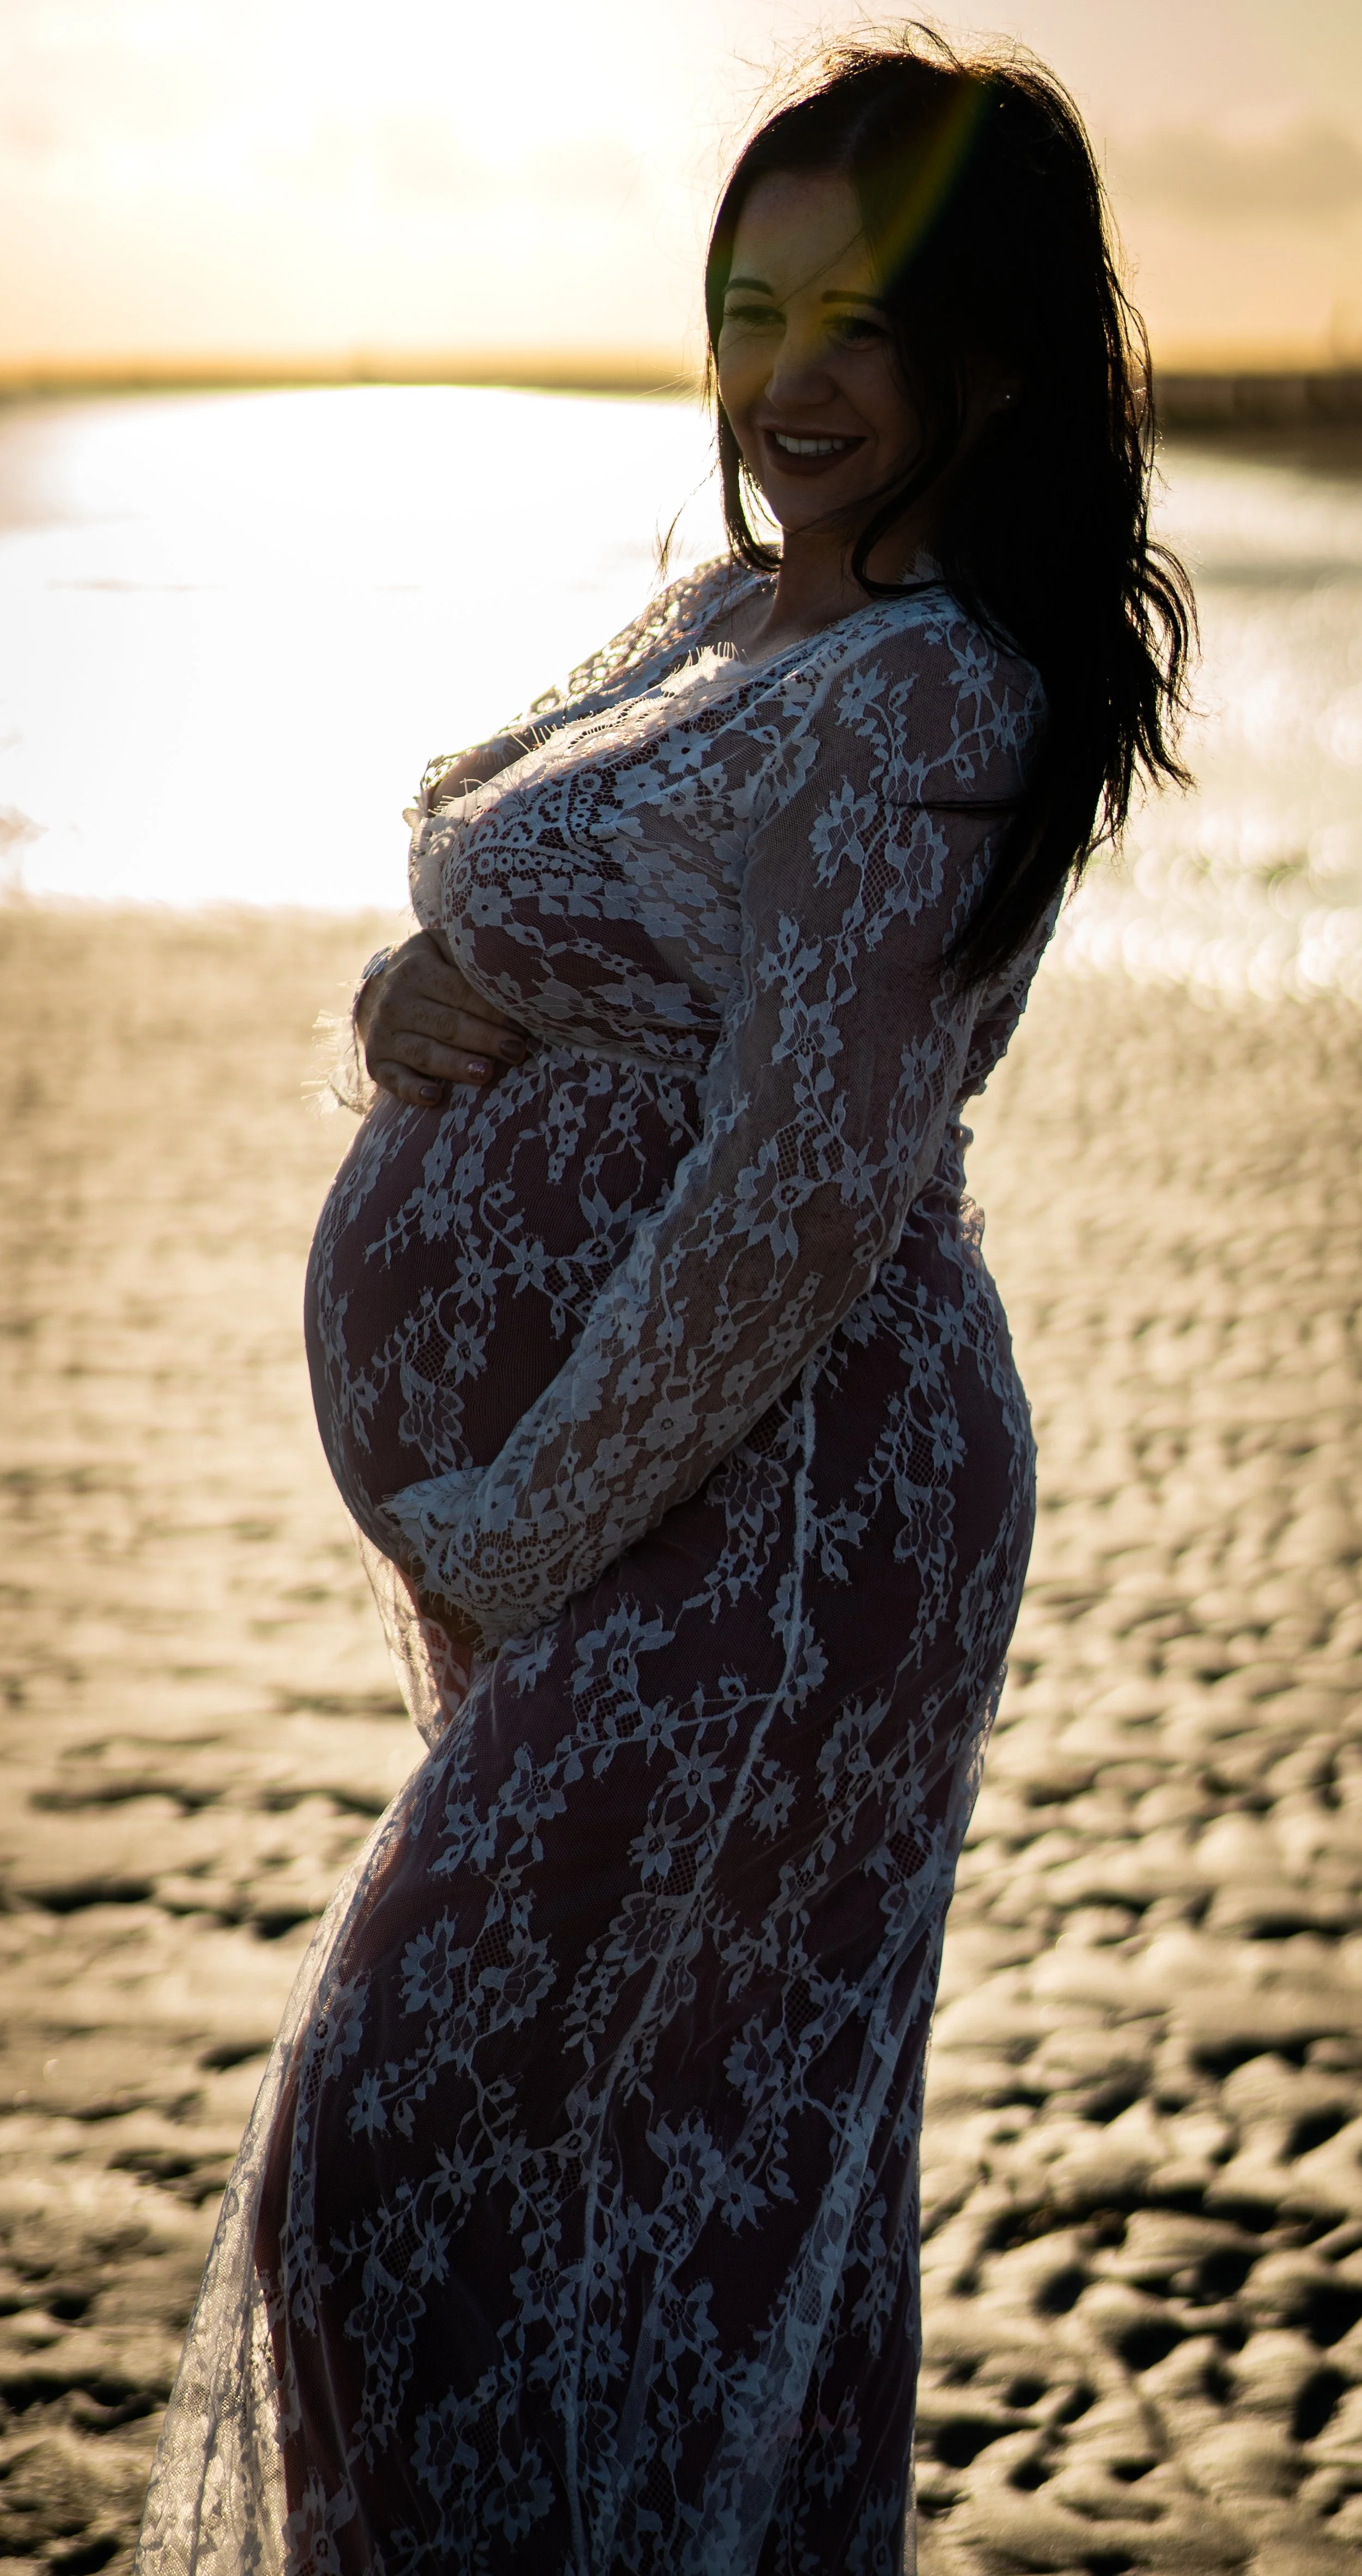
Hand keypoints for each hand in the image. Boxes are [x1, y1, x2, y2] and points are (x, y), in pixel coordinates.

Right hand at [357, 931, 527, 1106]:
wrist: (380, 990)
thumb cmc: (431, 969)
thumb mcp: (445, 949)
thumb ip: (470, 957)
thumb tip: (516, 972)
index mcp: (415, 969)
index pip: (461, 993)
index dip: (493, 1012)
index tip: (523, 1027)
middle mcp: (394, 1001)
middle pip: (447, 1024)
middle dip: (485, 1039)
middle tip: (516, 1052)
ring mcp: (382, 1034)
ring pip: (424, 1053)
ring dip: (456, 1065)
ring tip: (486, 1073)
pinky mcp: (376, 1062)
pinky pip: (393, 1079)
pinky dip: (412, 1089)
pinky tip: (434, 1097)